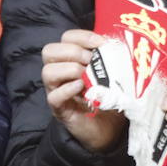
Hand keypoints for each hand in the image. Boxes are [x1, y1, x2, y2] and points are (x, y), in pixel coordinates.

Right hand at [41, 29, 126, 152]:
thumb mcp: (109, 73)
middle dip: (73, 51)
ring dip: (70, 69)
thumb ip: (109, 58)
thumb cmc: (107, 97)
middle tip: (91, 61)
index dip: (83, 36)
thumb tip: (118, 45)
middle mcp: (58, 73)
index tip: (102, 43)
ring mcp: (56, 91)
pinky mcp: (60, 109)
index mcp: (70, 60)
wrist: (107, 129)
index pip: (66, 38)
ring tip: (86, 76)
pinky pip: (54, 96)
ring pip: (47, 72)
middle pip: (49, 51)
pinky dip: (68, 89)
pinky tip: (82, 88)